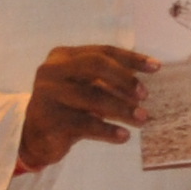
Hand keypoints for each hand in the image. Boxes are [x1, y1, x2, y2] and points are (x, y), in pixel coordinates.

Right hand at [17, 45, 153, 170]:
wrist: (34, 138)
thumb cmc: (67, 108)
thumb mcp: (84, 87)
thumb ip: (107, 79)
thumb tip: (147, 77)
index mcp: (62, 56)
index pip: (103, 51)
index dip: (131, 58)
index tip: (156, 67)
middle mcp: (52, 70)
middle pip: (96, 65)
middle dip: (124, 79)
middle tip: (144, 95)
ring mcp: (48, 94)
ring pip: (93, 97)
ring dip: (122, 109)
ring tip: (142, 119)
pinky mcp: (49, 119)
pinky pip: (85, 123)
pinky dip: (108, 130)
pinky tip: (123, 136)